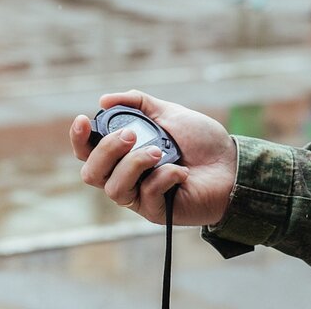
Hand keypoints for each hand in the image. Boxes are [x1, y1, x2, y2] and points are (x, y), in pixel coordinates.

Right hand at [71, 90, 236, 227]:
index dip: (78, 139)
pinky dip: (164, 177)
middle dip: (107, 150)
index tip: (84, 119)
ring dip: (134, 164)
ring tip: (159, 151)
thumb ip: (137, 103)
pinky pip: (146, 195)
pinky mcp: (158, 211)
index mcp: (123, 153)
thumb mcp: (169, 113)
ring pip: (114, 188)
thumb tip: (103, 100)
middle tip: (132, 134)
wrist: (232, 164)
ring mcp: (140, 196)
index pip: (87, 152)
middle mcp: (125, 176)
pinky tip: (182, 171)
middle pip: (91, 173)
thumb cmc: (201, 141)